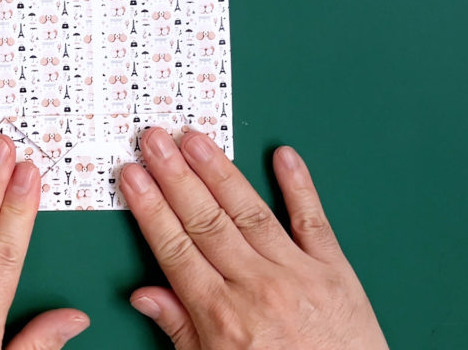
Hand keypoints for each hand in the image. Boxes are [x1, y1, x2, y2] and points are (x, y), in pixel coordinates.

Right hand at [120, 128, 387, 349]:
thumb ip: (179, 328)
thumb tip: (142, 294)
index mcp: (223, 317)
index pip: (175, 248)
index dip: (150, 207)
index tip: (133, 176)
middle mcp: (258, 288)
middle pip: (206, 221)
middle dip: (175, 175)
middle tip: (154, 139)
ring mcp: (298, 274)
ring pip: (249, 211)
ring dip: (218, 170)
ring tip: (195, 138)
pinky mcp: (335, 271)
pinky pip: (313, 220)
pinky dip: (299, 186)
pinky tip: (283, 155)